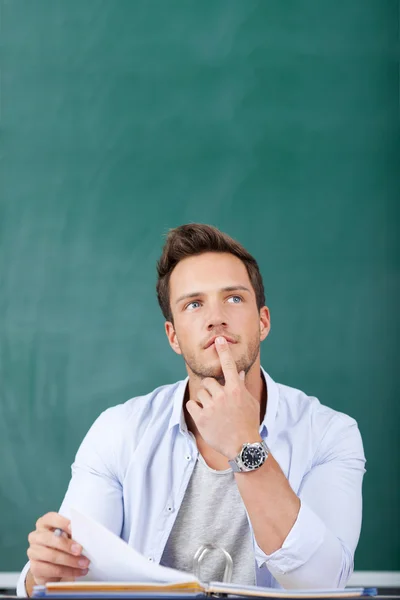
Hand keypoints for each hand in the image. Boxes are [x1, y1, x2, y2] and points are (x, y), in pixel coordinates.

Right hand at [27, 512, 89, 586]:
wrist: (50, 566)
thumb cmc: (61, 545)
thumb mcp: (67, 536)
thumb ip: (71, 534)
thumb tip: (83, 537)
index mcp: (44, 523)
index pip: (51, 518)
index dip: (62, 522)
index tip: (74, 528)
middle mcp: (35, 536)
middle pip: (49, 538)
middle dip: (67, 545)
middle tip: (80, 550)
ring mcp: (33, 552)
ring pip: (51, 556)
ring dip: (70, 561)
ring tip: (84, 563)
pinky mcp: (34, 567)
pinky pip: (51, 570)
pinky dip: (67, 571)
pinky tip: (78, 571)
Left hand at [186, 336, 260, 457]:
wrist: (243, 445)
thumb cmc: (248, 422)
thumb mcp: (249, 402)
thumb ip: (241, 386)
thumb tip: (238, 372)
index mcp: (236, 389)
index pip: (228, 365)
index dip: (223, 351)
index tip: (219, 339)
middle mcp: (223, 395)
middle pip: (209, 381)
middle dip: (212, 389)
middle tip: (218, 402)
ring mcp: (212, 407)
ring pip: (201, 393)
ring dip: (205, 400)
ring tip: (214, 412)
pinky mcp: (201, 418)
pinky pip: (191, 404)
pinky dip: (195, 408)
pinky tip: (204, 416)